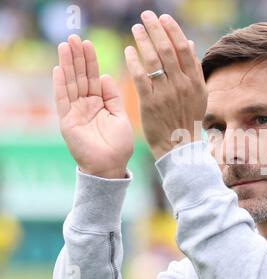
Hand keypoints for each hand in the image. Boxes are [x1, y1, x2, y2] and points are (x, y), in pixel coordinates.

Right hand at [53, 35, 133, 178]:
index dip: (90, 61)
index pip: (93, 78)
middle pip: (80, 77)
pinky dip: (60, 85)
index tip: (88, 44)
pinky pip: (63, 100)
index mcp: (99, 103)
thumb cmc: (118, 145)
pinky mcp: (67, 121)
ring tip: (65, 46)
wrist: (111, 166)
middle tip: (74, 38)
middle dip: (77, 58)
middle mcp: (86, 105)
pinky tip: (59, 69)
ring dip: (67, 65)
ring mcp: (75, 112)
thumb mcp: (120, 116)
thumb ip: (112, 97)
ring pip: (70, 84)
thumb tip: (106, 76)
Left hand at [124, 11, 206, 159]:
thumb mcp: (198, 94)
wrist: (179, 146)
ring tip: (136, 28)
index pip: (184, 49)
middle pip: (168, 50)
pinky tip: (129, 50)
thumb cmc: (187, 119)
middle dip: (156, 29)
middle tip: (146, 16)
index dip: (173, 31)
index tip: (163, 18)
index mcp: (195, 81)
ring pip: (154, 60)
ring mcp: (166, 94)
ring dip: (143, 41)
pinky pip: (141, 77)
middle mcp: (182, 85)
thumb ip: (193, 69)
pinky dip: (134, 61)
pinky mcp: (150, 103)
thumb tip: (189, 43)